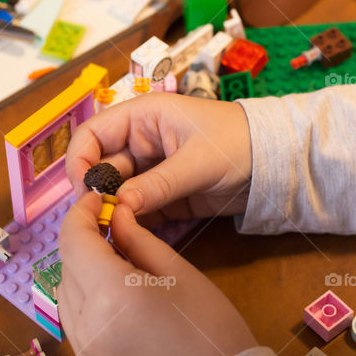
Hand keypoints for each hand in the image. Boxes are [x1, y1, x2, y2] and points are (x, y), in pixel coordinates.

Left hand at [57, 193, 256, 355]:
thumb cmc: (209, 327)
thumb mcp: (178, 272)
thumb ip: (138, 239)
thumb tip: (116, 214)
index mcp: (112, 294)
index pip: (74, 240)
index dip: (80, 212)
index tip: (96, 198)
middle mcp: (87, 322)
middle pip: (66, 264)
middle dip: (83, 237)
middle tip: (111, 221)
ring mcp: (84, 347)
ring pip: (64, 290)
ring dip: (80, 266)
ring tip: (114, 256)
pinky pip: (72, 316)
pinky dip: (83, 294)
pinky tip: (111, 288)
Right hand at [65, 93, 252, 225]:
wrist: (274, 162)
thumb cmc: (239, 142)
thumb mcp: (198, 162)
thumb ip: (158, 185)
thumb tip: (119, 207)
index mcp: (143, 118)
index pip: (92, 135)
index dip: (80, 161)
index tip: (83, 192)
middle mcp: (140, 143)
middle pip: (100, 168)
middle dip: (97, 193)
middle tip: (99, 220)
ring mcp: (151, 171)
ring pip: (116, 193)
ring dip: (112, 212)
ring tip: (112, 232)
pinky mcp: (164, 196)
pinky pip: (137, 210)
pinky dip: (130, 223)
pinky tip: (128, 238)